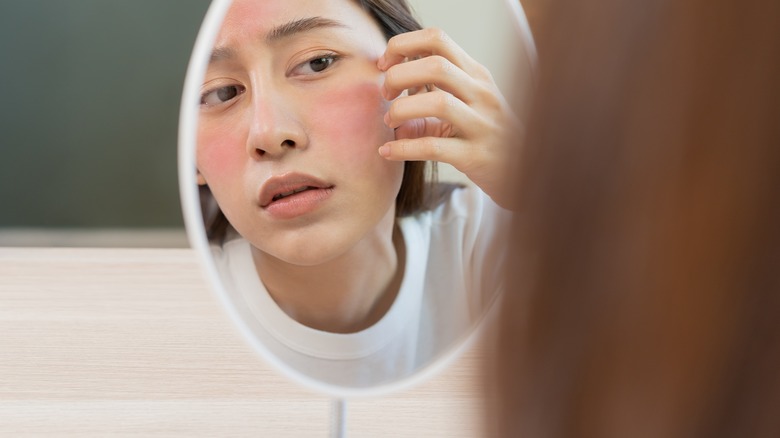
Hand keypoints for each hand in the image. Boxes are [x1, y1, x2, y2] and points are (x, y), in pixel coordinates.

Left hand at [377, 28, 520, 208]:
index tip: (385, 64)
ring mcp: (482, 124)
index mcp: (476, 75)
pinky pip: (434, 147)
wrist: (524, 171)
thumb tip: (392, 92)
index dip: (403, 45)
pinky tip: (388, 152)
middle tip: (386, 93)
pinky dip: (404, 148)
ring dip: (402, 109)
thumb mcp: (466, 105)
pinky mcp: (476, 156)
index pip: (437, 39)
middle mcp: (482, 94)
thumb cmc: (487, 135)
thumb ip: (432, 93)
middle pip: (435, 65)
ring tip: (389, 122)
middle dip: (399, 75)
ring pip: (438, 102)